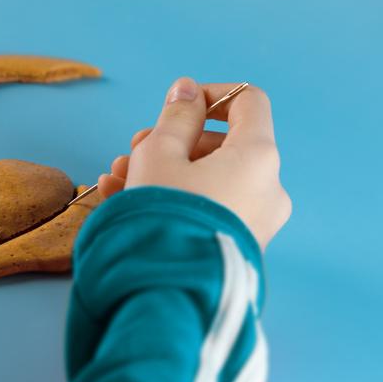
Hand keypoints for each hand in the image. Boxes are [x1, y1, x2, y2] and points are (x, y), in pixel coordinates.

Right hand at [98, 77, 291, 251]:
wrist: (167, 293)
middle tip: (133, 149)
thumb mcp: (159, 155)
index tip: (177, 106)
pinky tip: (124, 198)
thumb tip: (188, 89)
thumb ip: (176, 116)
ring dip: (162, 171)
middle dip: (171, 141)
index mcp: (257, 157)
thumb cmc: (162, 215)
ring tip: (115, 178)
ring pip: (207, 180)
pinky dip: (174, 198)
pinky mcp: (236, 245)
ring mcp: (254, 221)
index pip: (249, 103)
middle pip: (221, 145)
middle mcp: (267, 189)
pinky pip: (206, 208)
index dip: (212, 95)